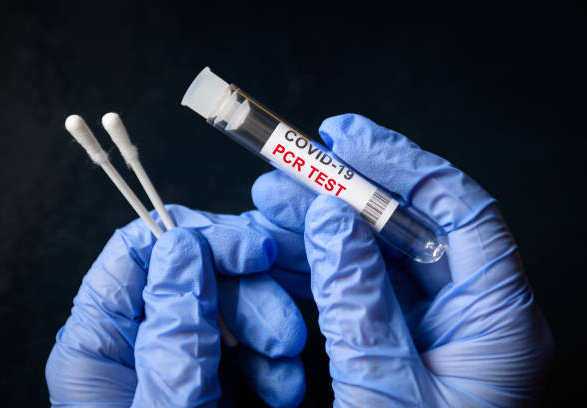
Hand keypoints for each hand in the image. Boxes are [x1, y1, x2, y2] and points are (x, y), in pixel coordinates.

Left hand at [46, 205, 305, 406]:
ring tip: (287, 369)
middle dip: (247, 291)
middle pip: (191, 269)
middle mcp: (135, 337)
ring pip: (226, 299)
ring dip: (268, 324)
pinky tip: (285, 381)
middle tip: (284, 332)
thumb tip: (183, 250)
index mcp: (99, 342)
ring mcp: (175, 351)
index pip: (138, 251)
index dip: (198, 238)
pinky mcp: (209, 370)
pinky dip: (272, 353)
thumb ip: (175, 334)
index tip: (253, 250)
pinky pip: (244, 336)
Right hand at [250, 114, 553, 405]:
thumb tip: (333, 222)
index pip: (457, 208)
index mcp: (496, 321)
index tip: (343, 138)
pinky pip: (359, 287)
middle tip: (285, 172)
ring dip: (321, 227)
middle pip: (409, 224)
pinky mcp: (400, 341)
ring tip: (267, 205)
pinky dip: (318, 267)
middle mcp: (470, 313)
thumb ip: (359, 305)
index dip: (399, 163)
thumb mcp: (387, 395)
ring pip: (376, 252)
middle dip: (342, 192)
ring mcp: (433, 326)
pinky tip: (282, 253)